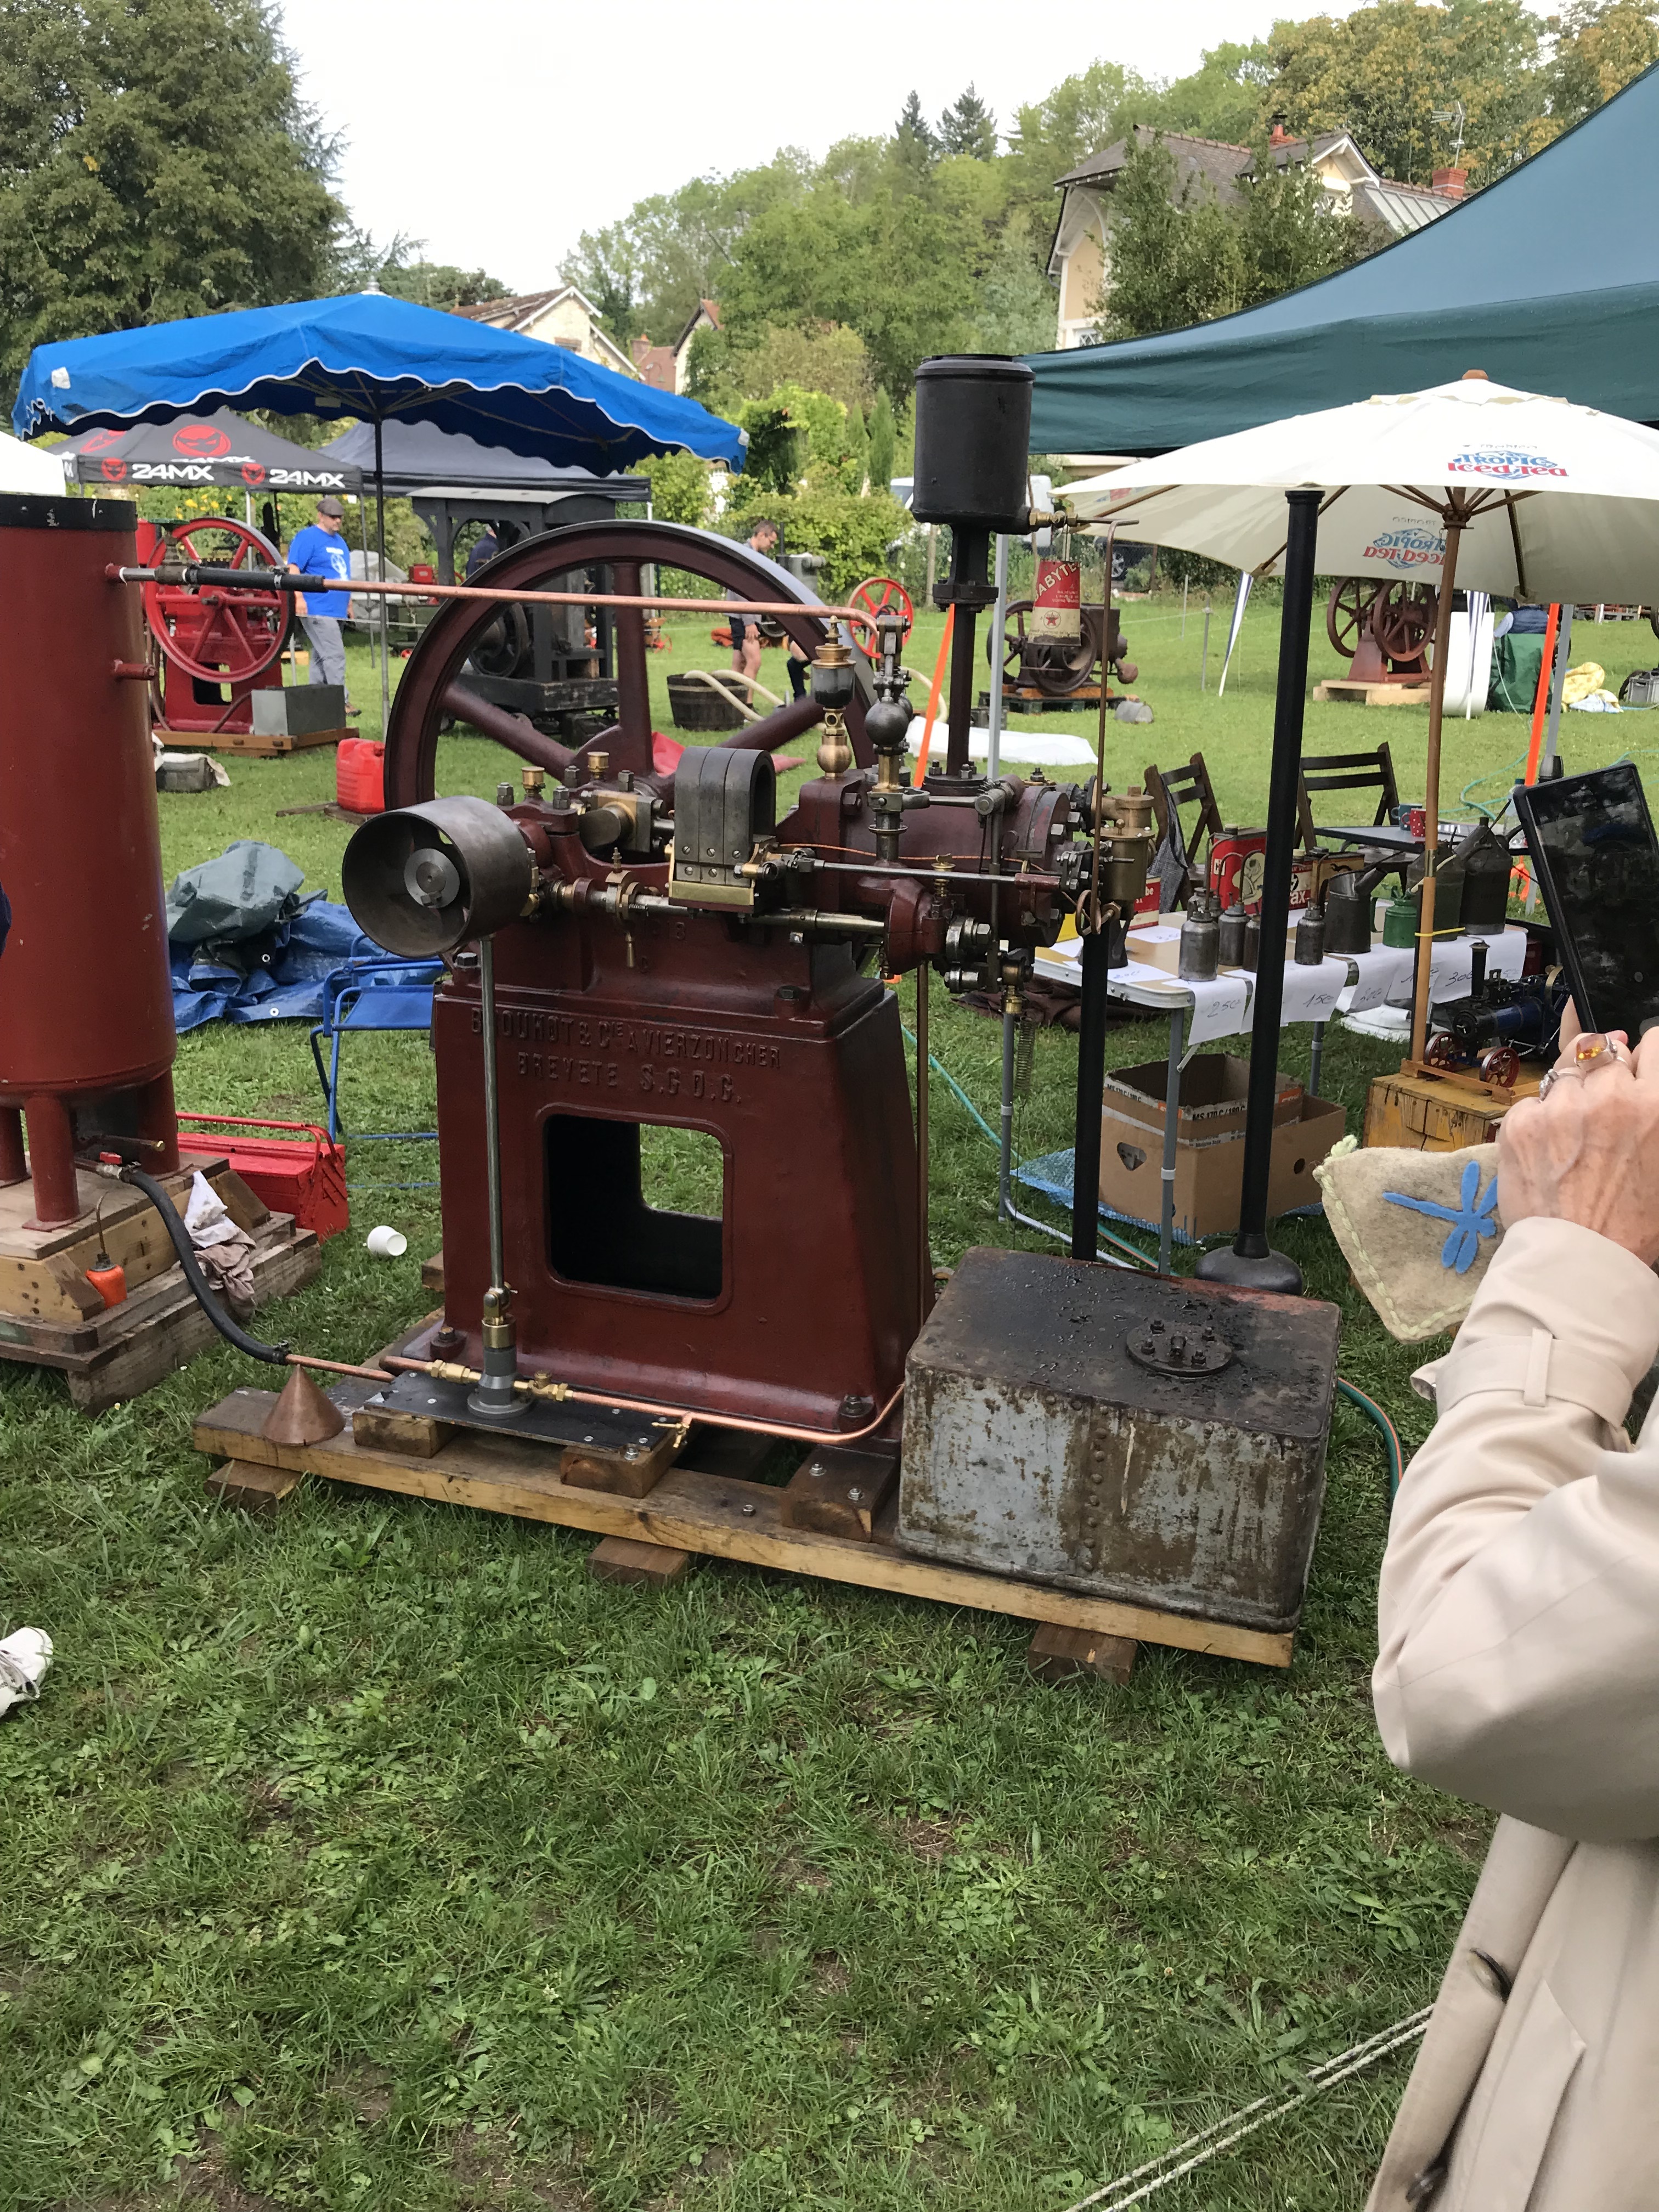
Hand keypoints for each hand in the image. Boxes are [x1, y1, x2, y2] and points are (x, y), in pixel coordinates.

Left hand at [1498, 1028, 1658, 1262]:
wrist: (1582, 1260)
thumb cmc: (1634, 1223)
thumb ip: (1656, 1113)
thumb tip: (1643, 1082)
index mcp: (1657, 1106)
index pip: (1656, 1042)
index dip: (1645, 1059)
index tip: (1639, 1071)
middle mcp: (1610, 1097)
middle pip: (1606, 1051)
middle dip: (1606, 1075)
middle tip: (1602, 1112)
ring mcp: (1561, 1107)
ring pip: (1565, 1072)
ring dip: (1570, 1094)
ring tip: (1572, 1137)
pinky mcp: (1520, 1122)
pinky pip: (1531, 1102)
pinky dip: (1538, 1120)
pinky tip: (1548, 1153)